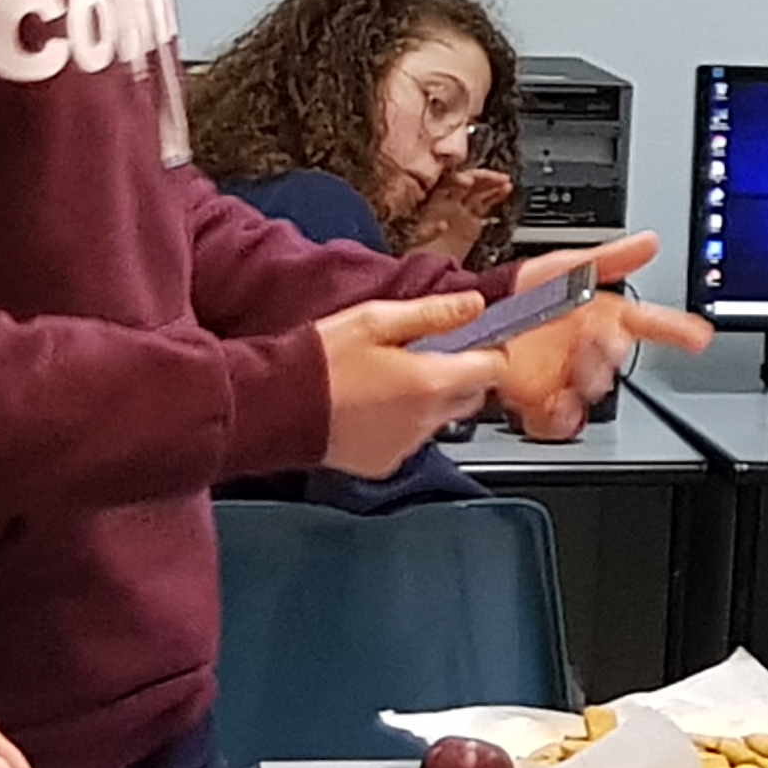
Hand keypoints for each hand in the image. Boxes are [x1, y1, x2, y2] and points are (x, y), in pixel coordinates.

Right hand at [318, 292, 510, 475]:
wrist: (273, 406)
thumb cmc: (318, 361)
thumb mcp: (376, 319)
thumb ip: (433, 312)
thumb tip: (475, 304)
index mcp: (430, 382)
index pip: (494, 369)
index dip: (488, 350)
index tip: (472, 339)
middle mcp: (425, 420)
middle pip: (472, 395)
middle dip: (461, 374)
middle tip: (425, 354)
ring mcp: (405, 446)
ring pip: (441, 419)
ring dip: (430, 400)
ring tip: (390, 379)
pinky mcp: (383, 462)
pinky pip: (411, 440)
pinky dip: (403, 424)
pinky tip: (374, 405)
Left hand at [405, 165, 511, 263]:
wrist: (430, 267)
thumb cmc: (422, 252)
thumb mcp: (421, 236)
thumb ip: (433, 229)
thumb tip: (444, 223)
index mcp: (431, 201)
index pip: (447, 181)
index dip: (460, 178)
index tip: (470, 180)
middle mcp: (446, 201)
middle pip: (465, 181)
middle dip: (480, 177)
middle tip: (494, 177)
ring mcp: (460, 208)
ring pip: (477, 189)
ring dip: (492, 183)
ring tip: (505, 181)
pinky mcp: (472, 217)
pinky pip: (486, 201)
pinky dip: (497, 194)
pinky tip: (506, 189)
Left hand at [491, 231, 714, 440]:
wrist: (473, 317)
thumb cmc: (520, 290)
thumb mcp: (565, 265)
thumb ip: (609, 258)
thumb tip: (649, 242)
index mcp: (604, 318)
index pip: (650, 324)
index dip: (677, 330)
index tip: (699, 336)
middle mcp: (588, 351)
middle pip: (616, 361)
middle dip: (609, 353)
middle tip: (599, 339)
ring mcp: (564, 379)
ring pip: (592, 393)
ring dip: (587, 382)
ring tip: (573, 368)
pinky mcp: (536, 403)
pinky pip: (558, 421)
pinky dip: (558, 416)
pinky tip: (552, 400)